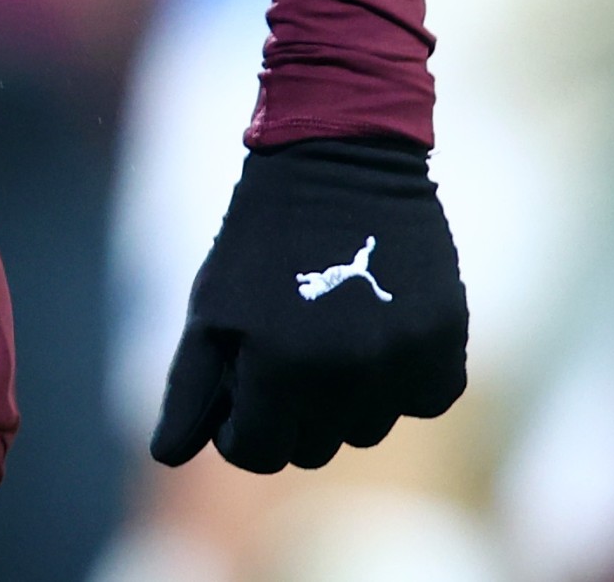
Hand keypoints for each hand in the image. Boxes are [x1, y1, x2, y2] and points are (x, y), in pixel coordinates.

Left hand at [151, 135, 468, 473]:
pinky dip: (405, 381)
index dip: (240, 428)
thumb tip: (167, 457)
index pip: (256, 453)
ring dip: (346, 399)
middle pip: (313, 449)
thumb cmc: (261, 235)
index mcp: (277, 367)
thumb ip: (189, 389)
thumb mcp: (211, 306)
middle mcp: (344, 374)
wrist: (339, 156)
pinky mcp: (446, 340)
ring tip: (331, 335)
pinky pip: (427, 399)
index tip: (242, 390)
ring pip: (369, 429)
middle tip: (285, 356)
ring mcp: (401, 359)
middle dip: (290, 413)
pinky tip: (381, 334)